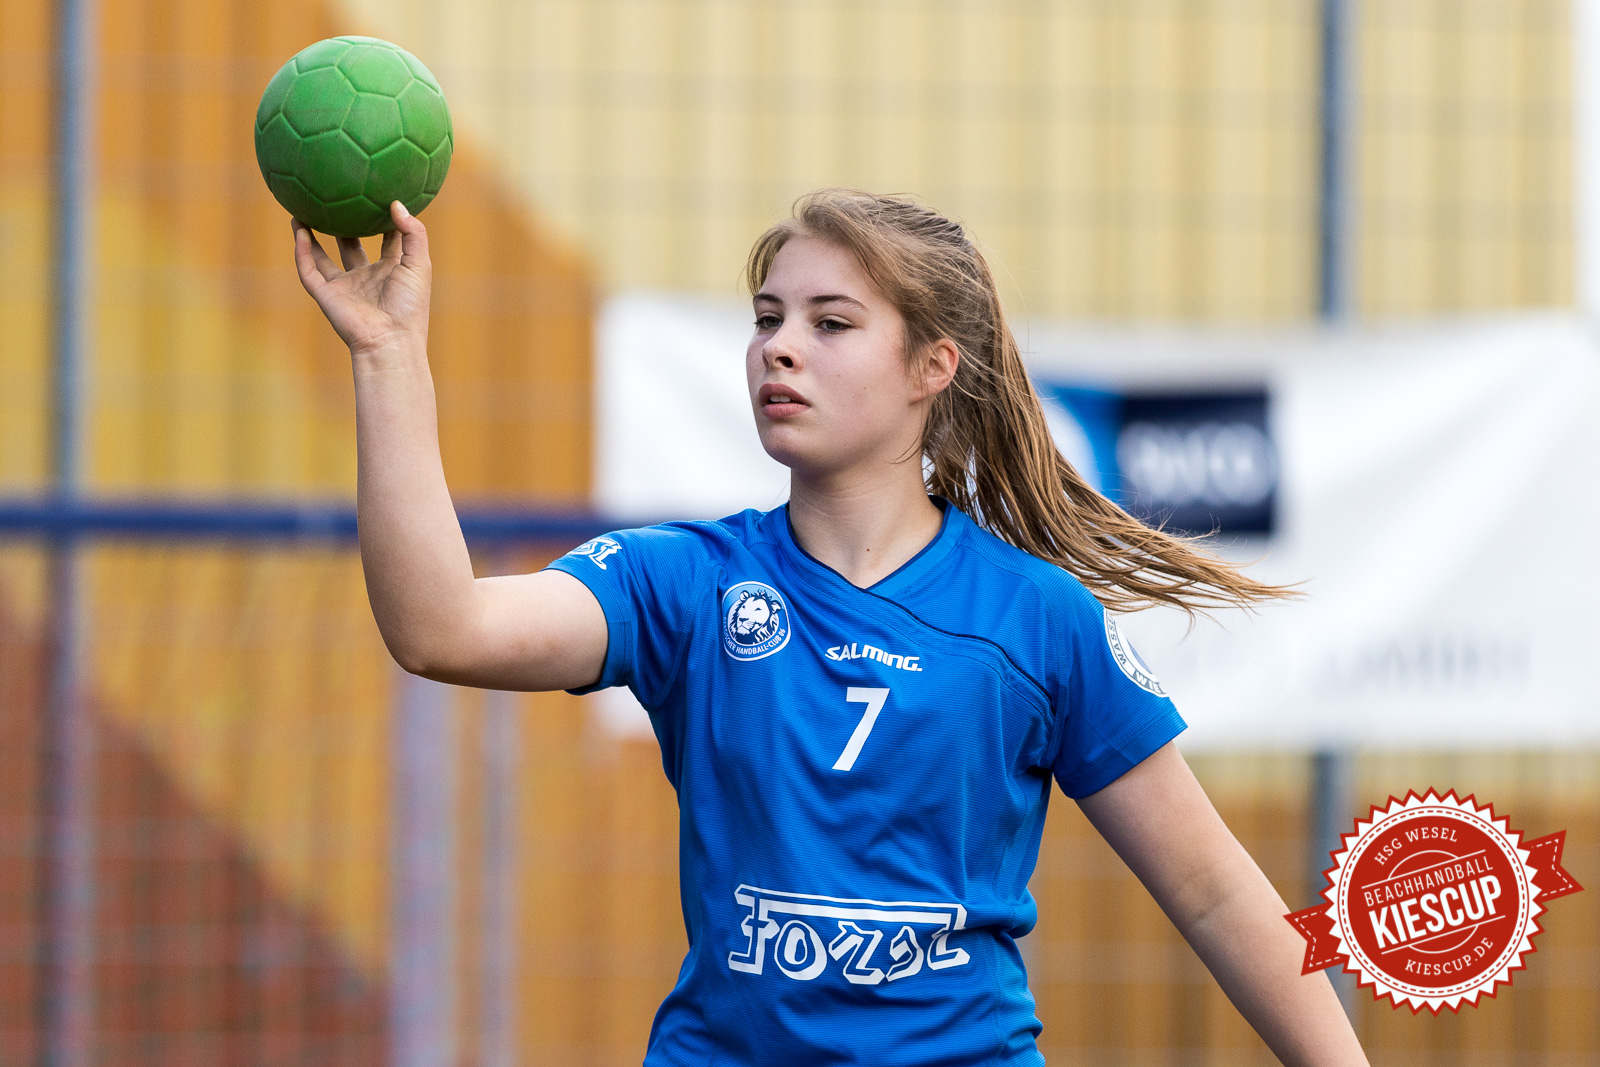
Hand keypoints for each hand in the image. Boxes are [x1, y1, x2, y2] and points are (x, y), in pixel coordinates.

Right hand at [291, 200, 430, 355]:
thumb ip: (412, 233)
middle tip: (336, 200)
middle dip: (343, 226)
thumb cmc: (410, 306)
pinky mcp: (326, 296)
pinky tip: (298, 230)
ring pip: (322, 258)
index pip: (387, 241)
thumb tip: (396, 203)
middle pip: (351, 246)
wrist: (390, 340)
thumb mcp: (419, 264)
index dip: (384, 221)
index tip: (378, 196)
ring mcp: (345, 287)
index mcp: (391, 271)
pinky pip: (309, 270)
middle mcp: (366, 278)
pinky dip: (302, 251)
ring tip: (301, 211)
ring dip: (310, 237)